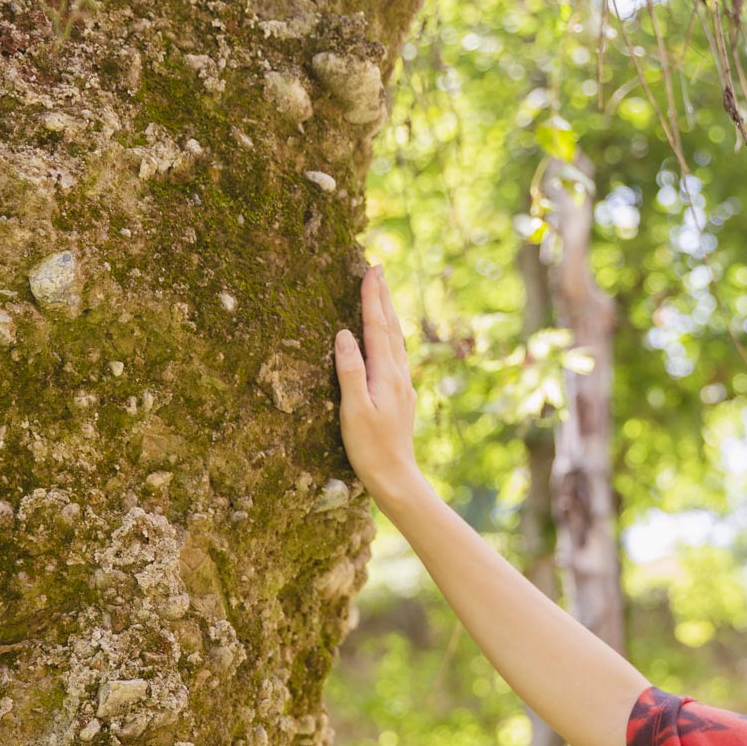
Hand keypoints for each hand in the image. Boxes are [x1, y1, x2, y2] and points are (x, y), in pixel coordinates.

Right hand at [331, 263, 422, 502]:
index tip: (371, 270)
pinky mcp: (401, 396)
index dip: (372, 297)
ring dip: (388, 314)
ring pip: (396, 340)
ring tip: (383, 294)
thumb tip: (343, 333)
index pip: (377, 327)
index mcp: (386, 374)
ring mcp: (402, 384)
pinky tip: (389, 339)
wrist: (396, 476)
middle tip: (378, 269)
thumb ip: (350, 370)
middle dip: (383, 297)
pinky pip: (396, 355)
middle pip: (390, 327)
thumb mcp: (354, 409)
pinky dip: (390, 336)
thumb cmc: (370, 447)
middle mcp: (398, 374)